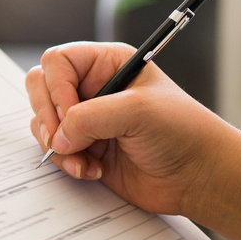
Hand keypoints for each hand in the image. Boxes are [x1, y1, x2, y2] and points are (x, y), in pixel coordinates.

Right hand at [26, 42, 240, 239]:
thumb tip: (58, 137)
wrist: (199, 177)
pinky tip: (92, 170)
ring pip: (43, 122)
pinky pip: (54, 149)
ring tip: (85, 160)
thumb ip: (90, 117)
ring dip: (58, 145)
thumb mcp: (138, 112)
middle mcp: (93, 88)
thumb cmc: (183, 132)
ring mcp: (87, 119)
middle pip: (41, 88)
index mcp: (108, 64)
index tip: (70, 114)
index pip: (58, 62)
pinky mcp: (85, 148)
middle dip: (48, 117)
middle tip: (63, 138)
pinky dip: (67, 163)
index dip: (56, 87)